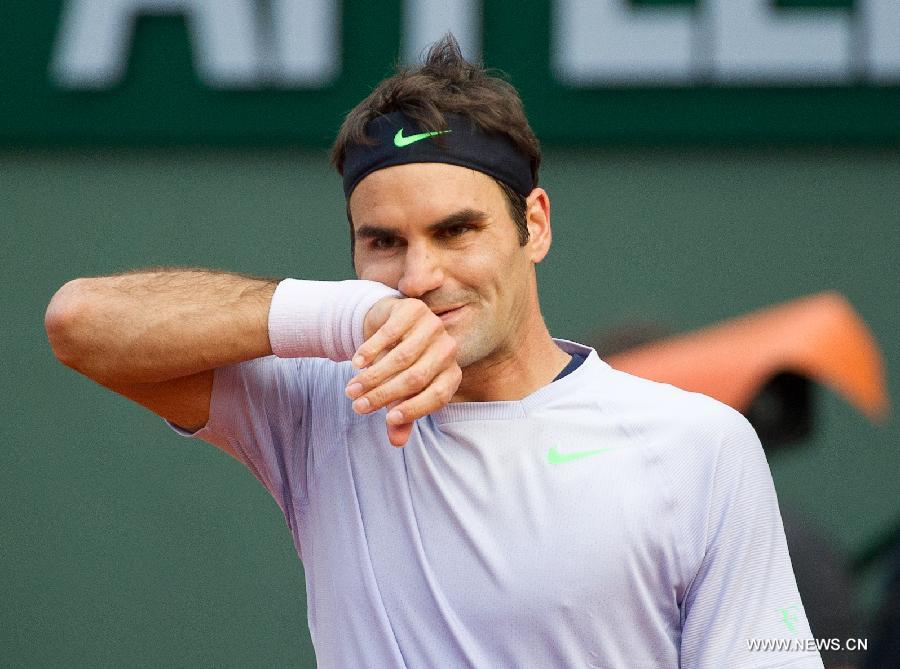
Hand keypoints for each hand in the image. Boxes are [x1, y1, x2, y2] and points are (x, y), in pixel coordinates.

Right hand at [344, 297, 460, 446]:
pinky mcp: (414, 309)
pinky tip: (355, 363)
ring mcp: (433, 326)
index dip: (414, 410)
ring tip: (351, 389)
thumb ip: (401, 416)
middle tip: (357, 406)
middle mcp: (448, 349)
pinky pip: (390, 334)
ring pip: (402, 357)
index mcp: (451, 372)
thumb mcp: (400, 392)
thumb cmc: (399, 366)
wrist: (389, 324)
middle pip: (416, 378)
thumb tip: (396, 442)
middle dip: (384, 395)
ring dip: (373, 376)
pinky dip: (370, 350)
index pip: (439, 396)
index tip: (387, 420)